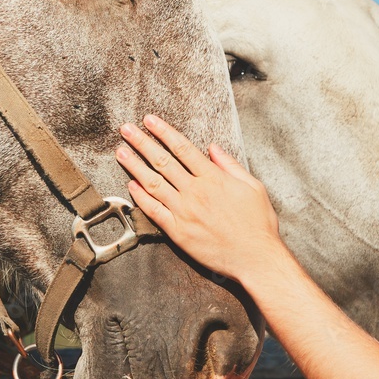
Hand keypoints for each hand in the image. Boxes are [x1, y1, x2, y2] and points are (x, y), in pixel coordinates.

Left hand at [116, 115, 284, 283]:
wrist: (255, 258)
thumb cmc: (258, 224)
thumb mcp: (253, 187)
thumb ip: (230, 165)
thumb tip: (213, 148)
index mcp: (213, 178)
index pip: (182, 148)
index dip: (163, 132)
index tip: (149, 121)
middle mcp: (195, 192)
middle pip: (162, 161)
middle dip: (142, 143)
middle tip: (126, 129)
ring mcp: (184, 212)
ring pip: (153, 183)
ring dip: (134, 166)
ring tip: (121, 152)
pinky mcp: (177, 232)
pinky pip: (154, 211)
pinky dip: (140, 197)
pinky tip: (130, 185)